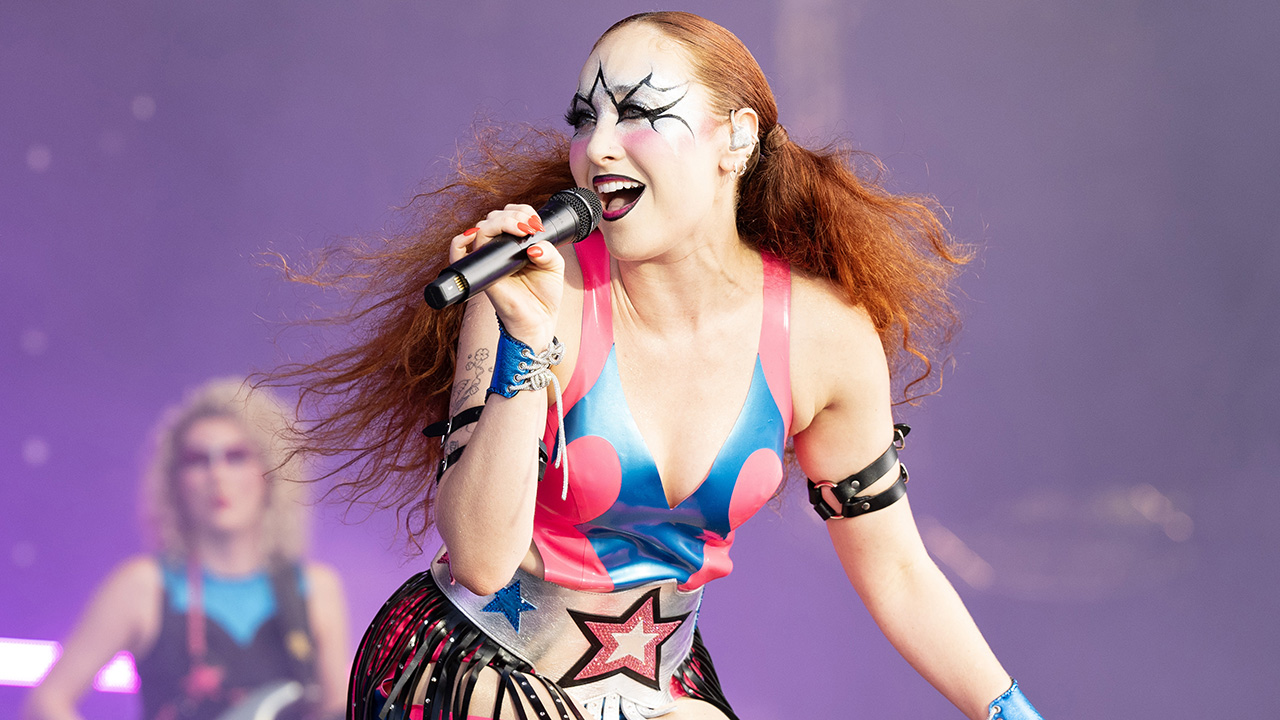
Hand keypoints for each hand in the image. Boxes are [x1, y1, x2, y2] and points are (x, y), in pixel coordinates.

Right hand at [449, 204, 564, 346]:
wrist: (540, 320)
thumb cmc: (544, 294)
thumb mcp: (555, 266)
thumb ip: (549, 251)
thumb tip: (533, 246)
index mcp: (515, 244)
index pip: (509, 215)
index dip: (522, 211)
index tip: (536, 223)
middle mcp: (499, 249)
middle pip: (493, 217)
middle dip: (514, 214)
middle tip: (530, 227)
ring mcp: (489, 261)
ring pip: (480, 229)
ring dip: (499, 222)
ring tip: (520, 229)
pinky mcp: (482, 274)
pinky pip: (458, 255)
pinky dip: (459, 242)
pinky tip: (474, 235)